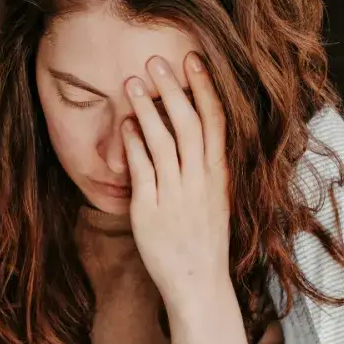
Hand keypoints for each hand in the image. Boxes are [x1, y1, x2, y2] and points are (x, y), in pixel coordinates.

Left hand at [121, 52, 230, 308]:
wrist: (198, 283)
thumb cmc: (203, 238)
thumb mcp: (214, 196)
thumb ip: (204, 165)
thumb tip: (190, 129)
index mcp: (218, 174)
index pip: (215, 122)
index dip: (204, 88)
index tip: (193, 60)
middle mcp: (199, 180)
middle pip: (187, 124)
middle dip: (173, 89)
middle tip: (156, 60)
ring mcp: (175, 194)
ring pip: (162, 141)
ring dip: (147, 108)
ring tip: (132, 82)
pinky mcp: (150, 209)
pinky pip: (142, 169)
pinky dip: (133, 144)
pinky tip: (124, 125)